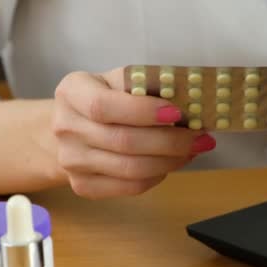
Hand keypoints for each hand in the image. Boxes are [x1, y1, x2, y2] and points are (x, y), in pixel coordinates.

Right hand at [53, 68, 214, 198]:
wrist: (71, 128)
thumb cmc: (105, 98)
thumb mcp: (118, 80)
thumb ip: (146, 85)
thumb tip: (190, 100)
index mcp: (72, 92)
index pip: (104, 106)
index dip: (143, 112)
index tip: (177, 113)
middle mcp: (65, 127)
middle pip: (123, 141)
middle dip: (170, 141)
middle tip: (202, 138)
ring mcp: (71, 161)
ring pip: (130, 168)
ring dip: (170, 161)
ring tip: (192, 150)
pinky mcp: (83, 186)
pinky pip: (130, 186)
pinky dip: (157, 176)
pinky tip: (171, 163)